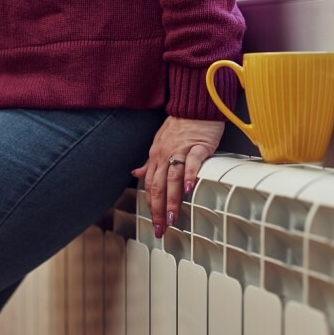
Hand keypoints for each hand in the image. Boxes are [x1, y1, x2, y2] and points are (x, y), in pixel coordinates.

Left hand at [132, 116, 223, 237]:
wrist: (195, 105)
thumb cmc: (180, 125)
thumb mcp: (160, 143)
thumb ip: (150, 162)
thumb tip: (136, 174)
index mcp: (155, 156)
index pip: (150, 186)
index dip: (151, 205)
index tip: (155, 222)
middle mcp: (164, 155)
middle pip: (159, 187)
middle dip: (159, 210)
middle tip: (162, 229)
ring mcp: (181, 150)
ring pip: (173, 179)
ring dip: (172, 200)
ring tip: (172, 218)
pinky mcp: (197, 146)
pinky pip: (192, 162)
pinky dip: (190, 176)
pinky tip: (189, 190)